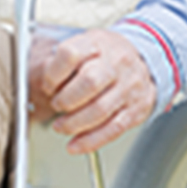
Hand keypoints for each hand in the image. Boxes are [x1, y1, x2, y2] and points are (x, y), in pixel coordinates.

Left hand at [27, 28, 154, 154]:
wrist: (144, 60)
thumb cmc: (106, 55)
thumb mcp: (84, 45)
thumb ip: (63, 61)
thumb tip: (42, 83)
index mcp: (97, 43)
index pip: (70, 54)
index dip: (53, 73)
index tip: (47, 85)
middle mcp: (116, 64)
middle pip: (88, 82)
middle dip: (66, 100)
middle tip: (56, 105)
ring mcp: (128, 87)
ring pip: (100, 109)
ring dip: (74, 123)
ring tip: (61, 126)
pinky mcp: (136, 109)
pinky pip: (113, 129)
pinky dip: (91, 141)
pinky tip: (76, 144)